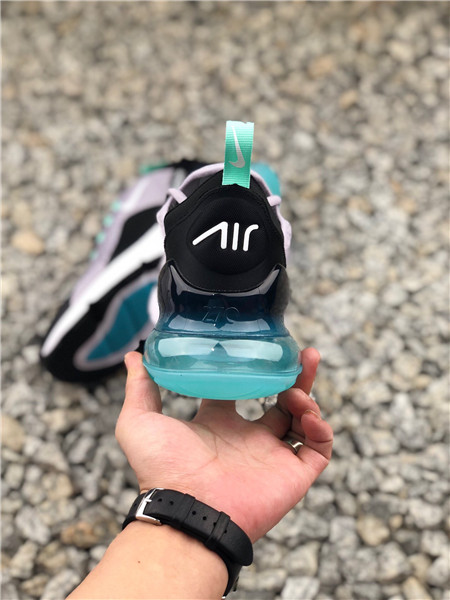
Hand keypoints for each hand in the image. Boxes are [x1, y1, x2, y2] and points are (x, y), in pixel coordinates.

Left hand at [115, 349, 332, 542]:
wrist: (185, 511)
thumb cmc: (160, 470)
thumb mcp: (140, 420)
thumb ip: (140, 386)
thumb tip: (134, 354)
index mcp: (219, 423)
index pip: (244, 390)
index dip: (255, 369)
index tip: (262, 348)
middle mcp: (248, 438)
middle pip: (282, 400)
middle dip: (296, 376)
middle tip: (304, 353)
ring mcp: (271, 456)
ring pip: (304, 421)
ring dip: (309, 397)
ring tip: (300, 387)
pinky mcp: (291, 475)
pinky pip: (319, 450)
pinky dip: (321, 430)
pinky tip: (308, 415)